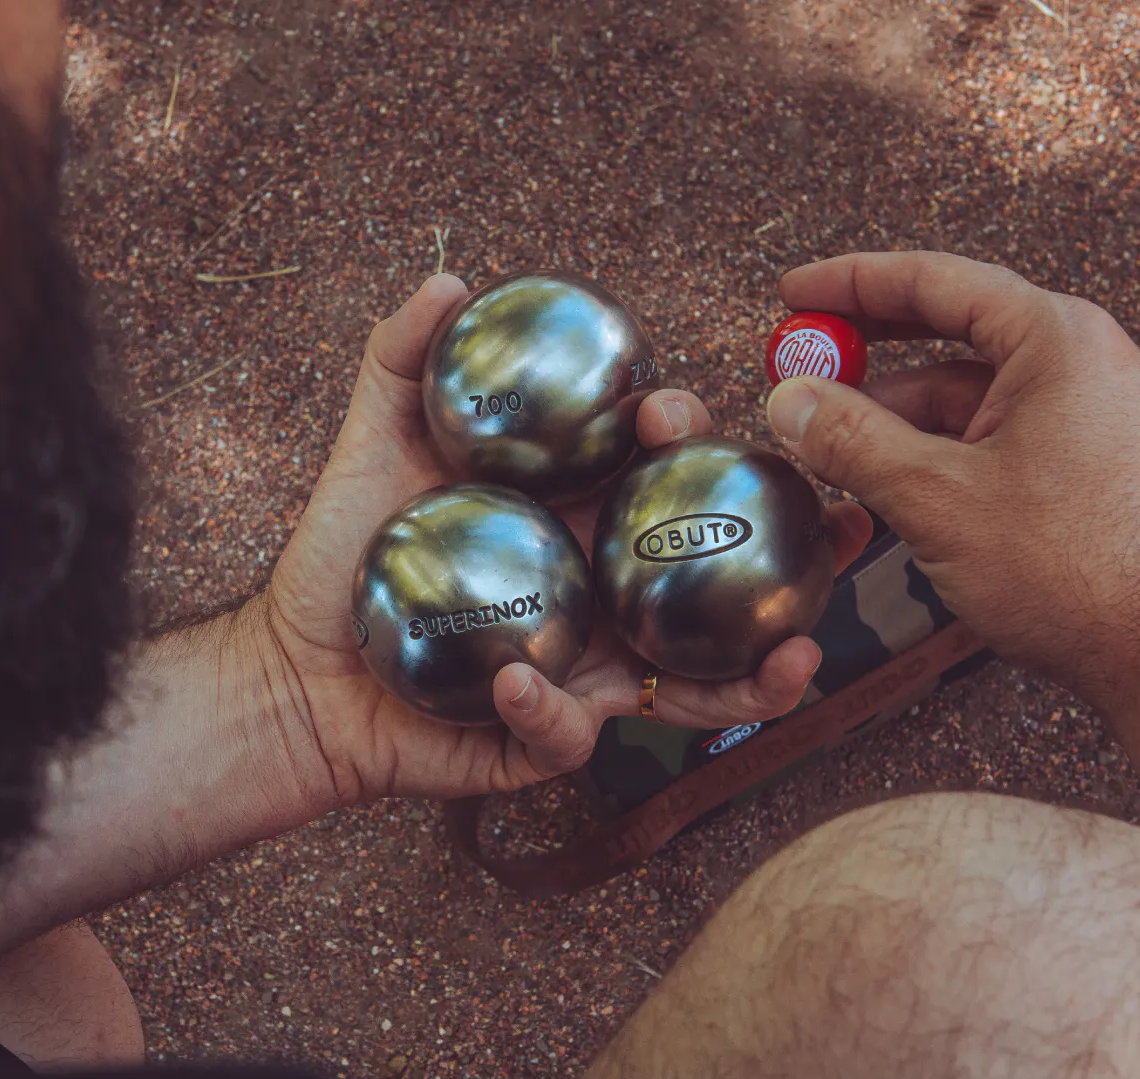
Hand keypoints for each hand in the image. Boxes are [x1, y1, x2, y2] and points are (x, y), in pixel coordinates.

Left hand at [258, 274, 871, 805]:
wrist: (295, 669)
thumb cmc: (341, 554)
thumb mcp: (369, 445)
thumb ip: (401, 360)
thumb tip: (450, 280)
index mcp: (582, 520)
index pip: (661, 471)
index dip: (686, 436)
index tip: (670, 412)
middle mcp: (606, 595)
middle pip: (722, 574)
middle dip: (799, 551)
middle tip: (844, 526)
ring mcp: (590, 671)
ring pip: (700, 681)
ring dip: (759, 677)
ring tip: (797, 660)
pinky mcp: (549, 739)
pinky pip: (570, 733)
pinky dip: (552, 713)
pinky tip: (527, 686)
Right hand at [763, 251, 1139, 714]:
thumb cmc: (1078, 570)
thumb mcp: (936, 497)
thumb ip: (851, 439)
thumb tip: (788, 399)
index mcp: (1055, 339)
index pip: (936, 280)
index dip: (852, 284)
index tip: (793, 293)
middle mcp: (1079, 361)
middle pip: (950, 329)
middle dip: (867, 349)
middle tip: (798, 359)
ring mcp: (1086, 413)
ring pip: (966, 392)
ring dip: (893, 411)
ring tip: (825, 441)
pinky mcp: (1084, 463)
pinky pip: (992, 433)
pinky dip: (933, 448)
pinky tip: (883, 480)